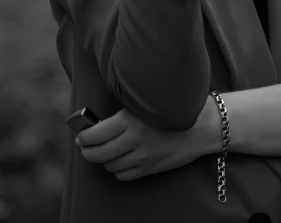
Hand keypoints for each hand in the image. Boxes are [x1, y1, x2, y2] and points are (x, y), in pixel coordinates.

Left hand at [75, 108, 203, 181]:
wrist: (200, 127)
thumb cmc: (172, 109)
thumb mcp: (145, 106)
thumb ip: (123, 115)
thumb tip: (98, 124)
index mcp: (130, 121)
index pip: (96, 134)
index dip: (84, 137)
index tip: (81, 135)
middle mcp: (134, 141)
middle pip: (99, 153)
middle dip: (88, 151)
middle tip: (85, 146)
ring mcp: (142, 158)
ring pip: (110, 165)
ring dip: (104, 159)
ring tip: (104, 151)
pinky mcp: (150, 169)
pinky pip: (124, 175)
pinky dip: (118, 169)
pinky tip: (121, 159)